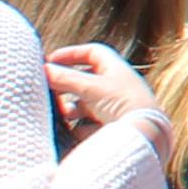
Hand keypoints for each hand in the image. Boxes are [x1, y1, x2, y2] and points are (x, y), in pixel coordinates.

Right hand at [41, 44, 157, 145]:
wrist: (145, 135)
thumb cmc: (122, 103)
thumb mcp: (90, 87)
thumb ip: (64, 78)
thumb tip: (41, 70)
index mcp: (116, 69)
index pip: (92, 53)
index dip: (71, 54)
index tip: (50, 61)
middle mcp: (117, 87)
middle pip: (85, 81)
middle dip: (66, 86)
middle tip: (47, 93)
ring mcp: (115, 108)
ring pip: (86, 105)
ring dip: (70, 109)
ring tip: (58, 115)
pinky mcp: (113, 129)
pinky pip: (90, 126)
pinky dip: (79, 128)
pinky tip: (70, 133)